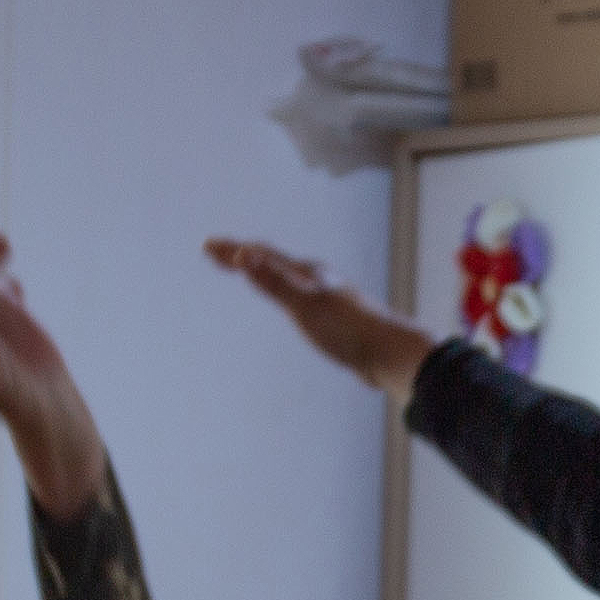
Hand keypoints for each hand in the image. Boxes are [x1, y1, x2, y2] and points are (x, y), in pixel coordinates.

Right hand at [209, 236, 438, 395]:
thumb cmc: (349, 330)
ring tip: (248, 270)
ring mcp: (326, 298)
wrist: (391, 354)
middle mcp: (317, 280)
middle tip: (217, 254)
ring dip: (263, 271)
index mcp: (308, 273)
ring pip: (287, 278)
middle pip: (273, 262)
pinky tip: (290, 302)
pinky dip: (281, 292)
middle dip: (243, 256)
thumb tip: (243, 255)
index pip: (262, 255)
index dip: (233, 250)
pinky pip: (298, 297)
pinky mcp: (334, 318)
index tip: (207, 246)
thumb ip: (274, 282)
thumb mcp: (305, 305)